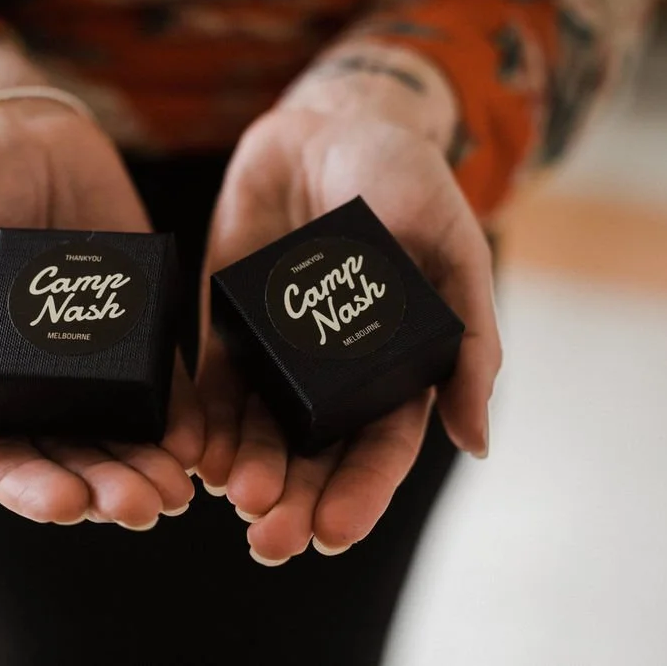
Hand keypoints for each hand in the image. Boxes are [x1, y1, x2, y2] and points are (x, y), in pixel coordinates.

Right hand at [0, 33, 201, 528]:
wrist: (13, 131)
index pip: (6, 458)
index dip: (34, 488)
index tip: (68, 504)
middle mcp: (44, 385)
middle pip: (76, 456)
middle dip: (108, 487)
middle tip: (144, 507)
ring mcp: (98, 357)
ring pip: (125, 430)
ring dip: (150, 465)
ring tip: (178, 490)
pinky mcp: (143, 323)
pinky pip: (166, 378)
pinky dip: (183, 414)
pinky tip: (199, 439)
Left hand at [197, 50, 501, 563]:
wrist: (328, 127)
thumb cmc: (404, 182)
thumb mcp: (451, 250)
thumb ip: (466, 342)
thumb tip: (478, 443)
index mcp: (389, 369)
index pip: (378, 449)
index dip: (360, 494)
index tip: (335, 532)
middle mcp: (329, 376)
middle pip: (312, 456)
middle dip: (295, 501)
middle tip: (271, 540)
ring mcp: (274, 354)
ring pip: (258, 431)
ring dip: (245, 471)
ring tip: (231, 499)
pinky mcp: (225, 327)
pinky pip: (209, 387)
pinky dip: (200, 424)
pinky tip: (188, 453)